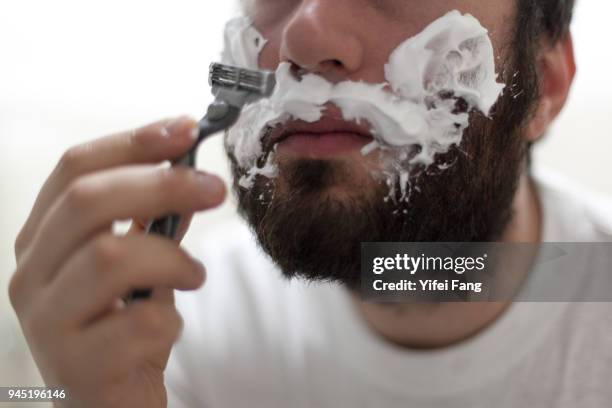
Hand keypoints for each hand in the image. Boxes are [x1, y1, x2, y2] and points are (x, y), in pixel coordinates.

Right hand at [9, 117, 225, 406]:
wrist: (109, 402)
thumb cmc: (122, 327)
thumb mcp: (139, 265)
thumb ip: (156, 218)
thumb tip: (190, 168)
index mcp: (43, 238)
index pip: (75, 168)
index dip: (133, 142)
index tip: (187, 129)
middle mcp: (31, 273)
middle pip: (89, 202)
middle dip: (163, 185)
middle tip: (216, 188)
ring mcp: (46, 320)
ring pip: (111, 256)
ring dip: (172, 259)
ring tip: (194, 276)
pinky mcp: (75, 365)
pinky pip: (137, 322)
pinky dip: (170, 318)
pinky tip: (170, 324)